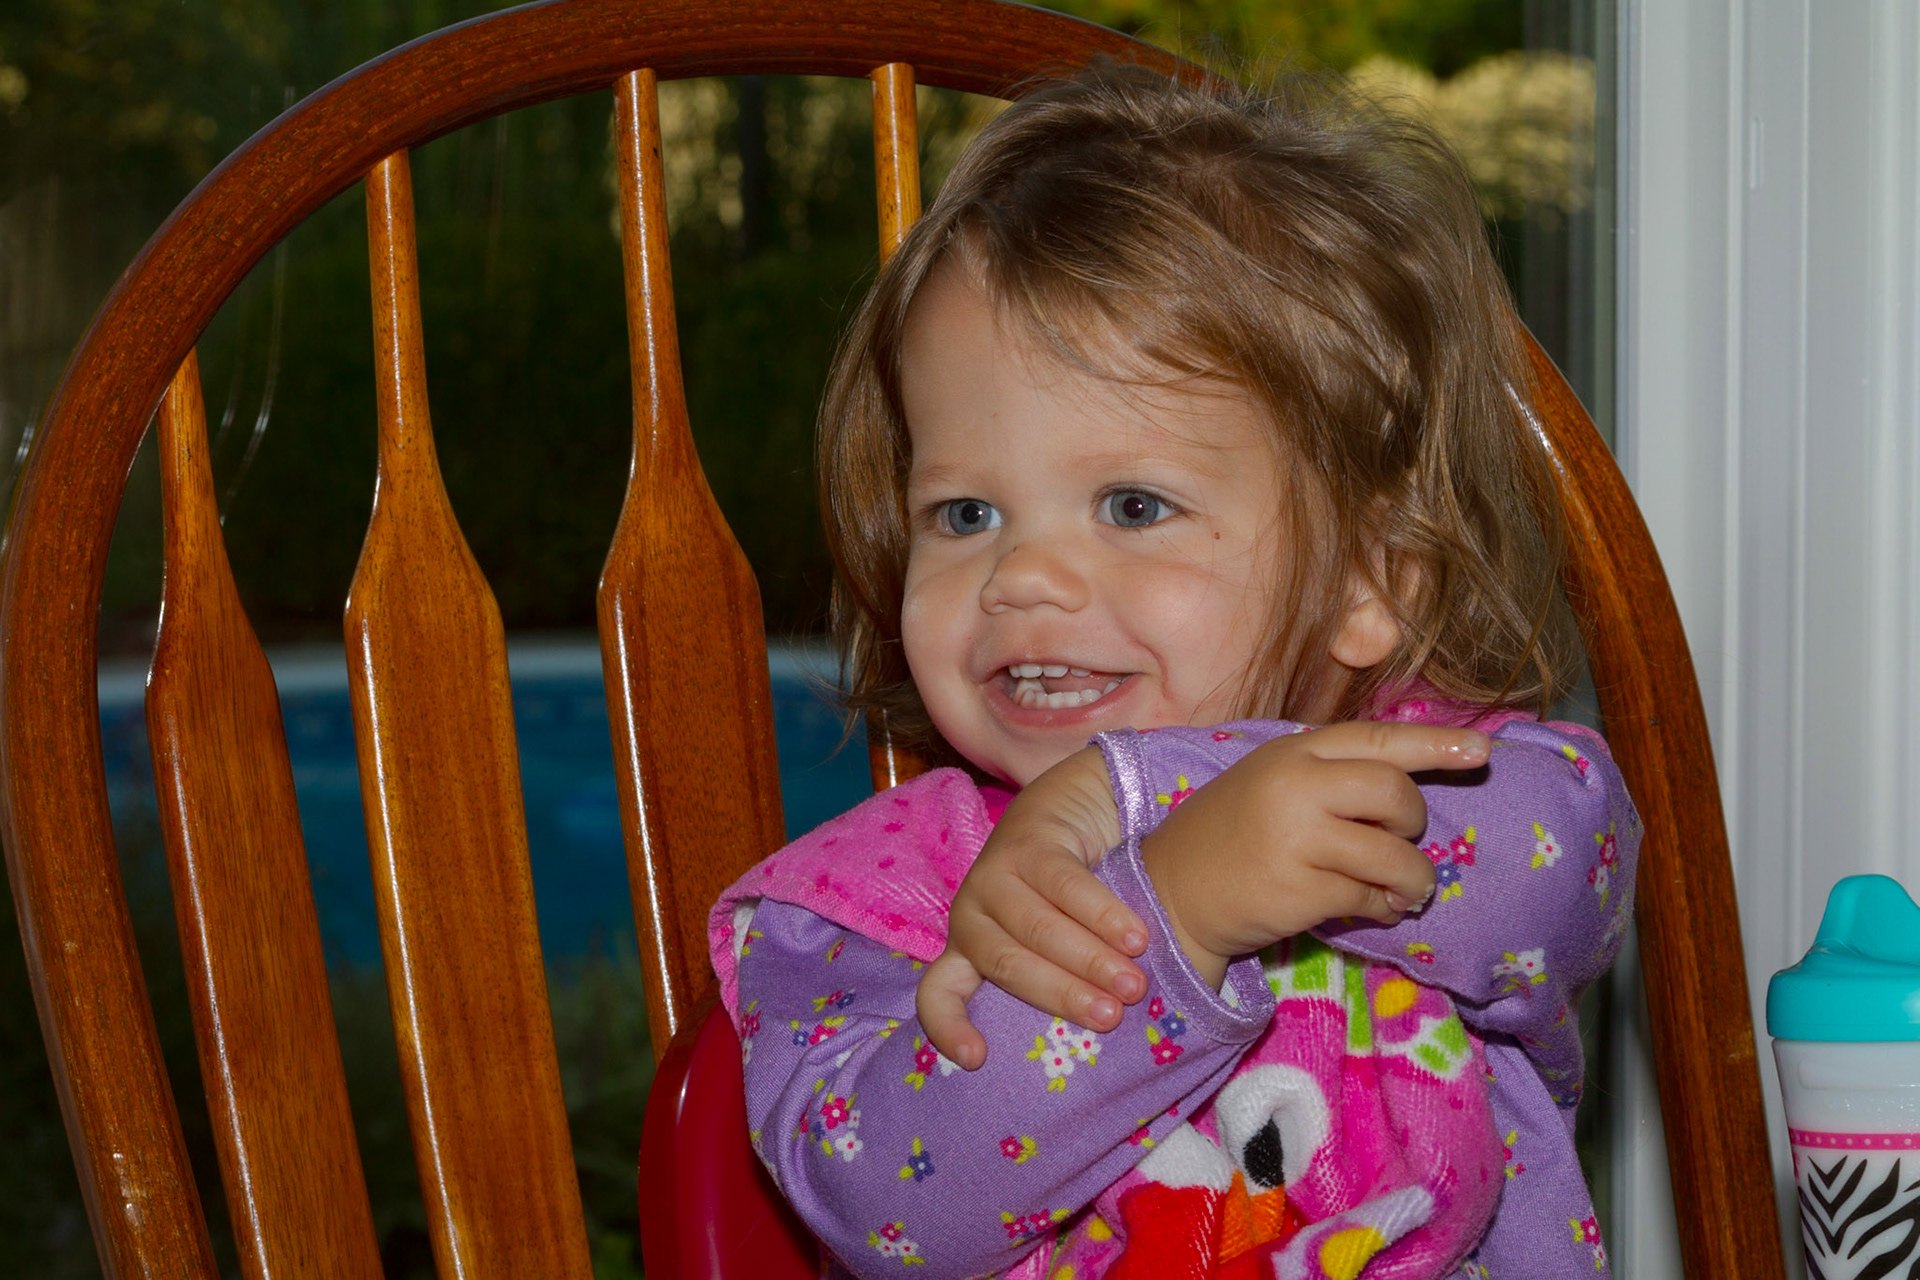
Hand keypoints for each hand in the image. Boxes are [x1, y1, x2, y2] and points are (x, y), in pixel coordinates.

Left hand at [916, 747, 1144, 1068]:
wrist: (1068, 808)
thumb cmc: (1061, 898)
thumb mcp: (1046, 944)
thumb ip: (1058, 980)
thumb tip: (1106, 1036)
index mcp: (967, 949)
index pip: (938, 994)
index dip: (949, 1027)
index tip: (977, 1058)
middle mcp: (970, 914)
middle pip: (1007, 965)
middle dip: (1062, 994)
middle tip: (1112, 1017)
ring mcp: (994, 874)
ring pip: (1037, 927)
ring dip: (1090, 959)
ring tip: (1133, 983)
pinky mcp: (1027, 842)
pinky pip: (1066, 884)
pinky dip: (1104, 915)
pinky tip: (1135, 936)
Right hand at [1141, 722, 1488, 986]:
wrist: (1173, 889)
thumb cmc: (1232, 833)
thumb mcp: (1275, 782)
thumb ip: (1331, 774)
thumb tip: (1410, 785)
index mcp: (1293, 751)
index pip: (1377, 740)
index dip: (1435, 745)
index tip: (1482, 754)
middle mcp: (1295, 785)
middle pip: (1394, 792)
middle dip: (1414, 822)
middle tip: (1400, 840)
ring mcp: (1296, 838)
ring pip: (1393, 854)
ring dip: (1412, 878)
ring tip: (1401, 890)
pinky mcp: (1299, 890)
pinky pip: (1371, 897)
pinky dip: (1383, 907)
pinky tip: (1371, 908)